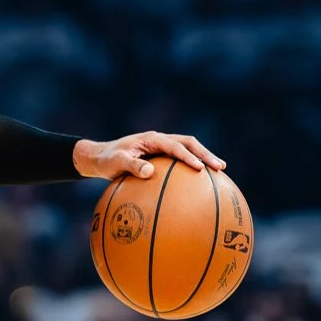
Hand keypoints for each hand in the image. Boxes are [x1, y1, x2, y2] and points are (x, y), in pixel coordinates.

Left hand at [72, 131, 224, 179]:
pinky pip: (180, 159)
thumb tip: (150, 172)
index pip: (175, 146)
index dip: (188, 156)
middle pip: (189, 143)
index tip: (199, 168)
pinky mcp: (162, 155)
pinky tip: (201, 182)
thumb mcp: (115, 163)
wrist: (100, 157)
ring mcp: (162, 147)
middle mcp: (160, 140)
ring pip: (188, 148)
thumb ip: (131, 165)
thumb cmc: (107, 160)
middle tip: (220, 167)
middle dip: (205, 154)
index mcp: (151, 139)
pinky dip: (192, 165)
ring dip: (204, 157)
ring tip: (220, 171)